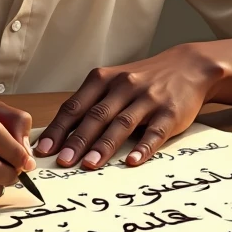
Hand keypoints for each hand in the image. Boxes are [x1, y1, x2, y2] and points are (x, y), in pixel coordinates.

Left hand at [34, 45, 223, 169]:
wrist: (188, 66)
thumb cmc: (142, 79)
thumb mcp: (113, 82)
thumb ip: (91, 104)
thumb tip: (61, 137)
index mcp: (103, 79)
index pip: (75, 106)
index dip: (58, 129)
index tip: (44, 149)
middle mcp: (123, 86)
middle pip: (96, 115)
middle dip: (78, 140)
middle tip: (63, 161)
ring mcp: (147, 98)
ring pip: (122, 123)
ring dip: (105, 145)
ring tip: (90, 165)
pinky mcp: (170, 112)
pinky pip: (155, 131)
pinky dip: (143, 147)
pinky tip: (132, 161)